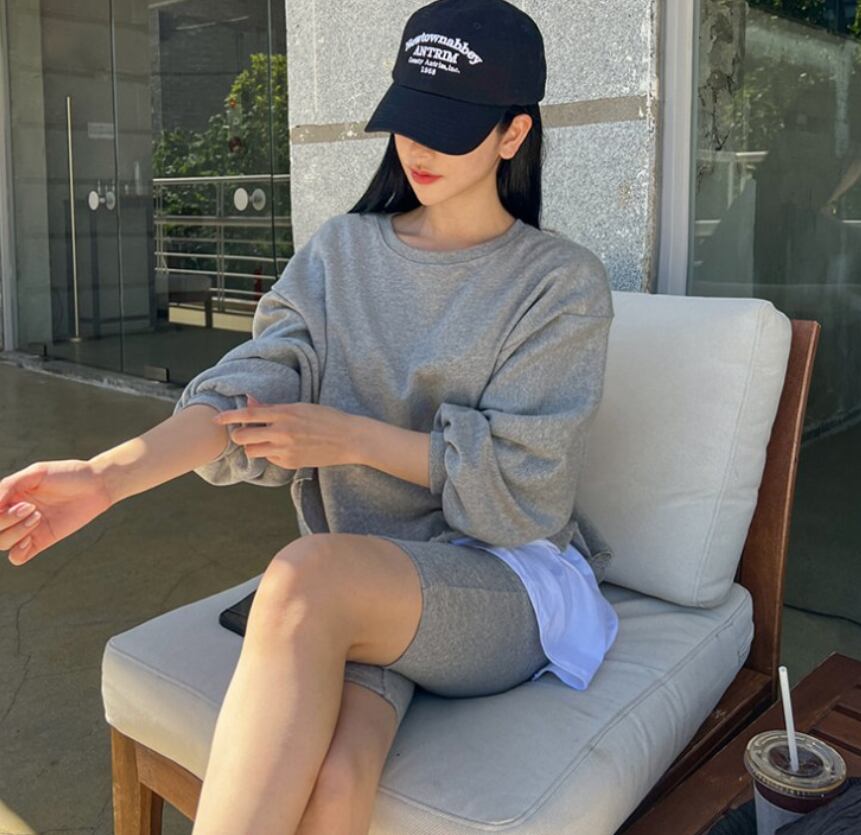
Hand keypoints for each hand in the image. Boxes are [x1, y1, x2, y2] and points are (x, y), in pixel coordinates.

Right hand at [0, 460, 113, 565]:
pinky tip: (30, 540)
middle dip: (5, 520)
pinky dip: (18, 552)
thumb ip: (11, 485)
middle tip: (30, 507)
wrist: (96, 485)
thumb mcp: (37, 473)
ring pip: (2, 543)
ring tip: (37, 516)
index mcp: (9, 496)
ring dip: (16, 532)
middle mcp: (13, 514)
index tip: (14, 502)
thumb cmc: (67, 475)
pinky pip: (17, 557)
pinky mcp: (41, 541)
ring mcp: (26, 529)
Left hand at [212, 393, 360, 470]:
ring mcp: (285, 450)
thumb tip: (250, 401)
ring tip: (265, 440)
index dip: (228, 417)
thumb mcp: (300, 407)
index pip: (248, 415)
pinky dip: (271, 454)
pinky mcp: (290, 463)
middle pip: (243, 437)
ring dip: (253, 446)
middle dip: (238, 435)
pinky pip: (270, 459)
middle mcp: (281, 432)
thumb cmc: (326, 418)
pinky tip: (285, 448)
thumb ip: (272, 407)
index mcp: (284, 413)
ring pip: (253, 451)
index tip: (216, 419)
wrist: (349, 439)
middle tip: (243, 432)